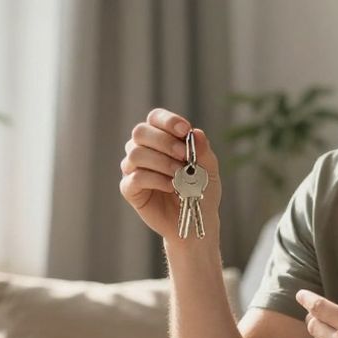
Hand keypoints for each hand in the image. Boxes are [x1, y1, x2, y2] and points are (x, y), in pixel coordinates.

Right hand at [119, 108, 222, 242]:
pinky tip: (170, 187)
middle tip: (184, 156)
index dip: (168, 121)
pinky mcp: (129, 188)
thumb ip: (203, 151)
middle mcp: (142, 148)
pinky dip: (156, 180)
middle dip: (165, 141)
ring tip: (179, 175)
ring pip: (136, 153)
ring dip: (162, 162)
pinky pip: (135, 177)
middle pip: (140, 132)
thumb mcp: (208, 169)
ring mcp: (132, 168)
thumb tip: (196, 133)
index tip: (185, 130)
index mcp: (160, 137)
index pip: (155, 117)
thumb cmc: (200, 189)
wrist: (196, 220)